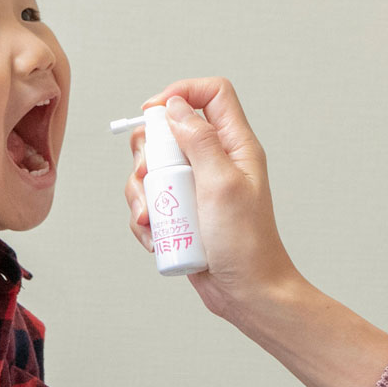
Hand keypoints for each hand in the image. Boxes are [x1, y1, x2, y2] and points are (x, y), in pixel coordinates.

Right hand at [124, 78, 301, 321]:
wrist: (245, 293)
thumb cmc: (245, 243)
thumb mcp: (222, 184)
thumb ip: (200, 140)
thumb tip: (175, 107)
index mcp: (236, 146)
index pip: (212, 94)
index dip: (180, 93)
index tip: (151, 113)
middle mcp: (216, 161)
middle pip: (169, 130)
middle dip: (148, 153)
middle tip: (149, 176)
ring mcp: (197, 187)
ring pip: (153, 169)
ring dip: (141, 193)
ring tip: (149, 219)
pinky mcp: (182, 212)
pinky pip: (151, 202)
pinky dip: (145, 218)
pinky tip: (154, 238)